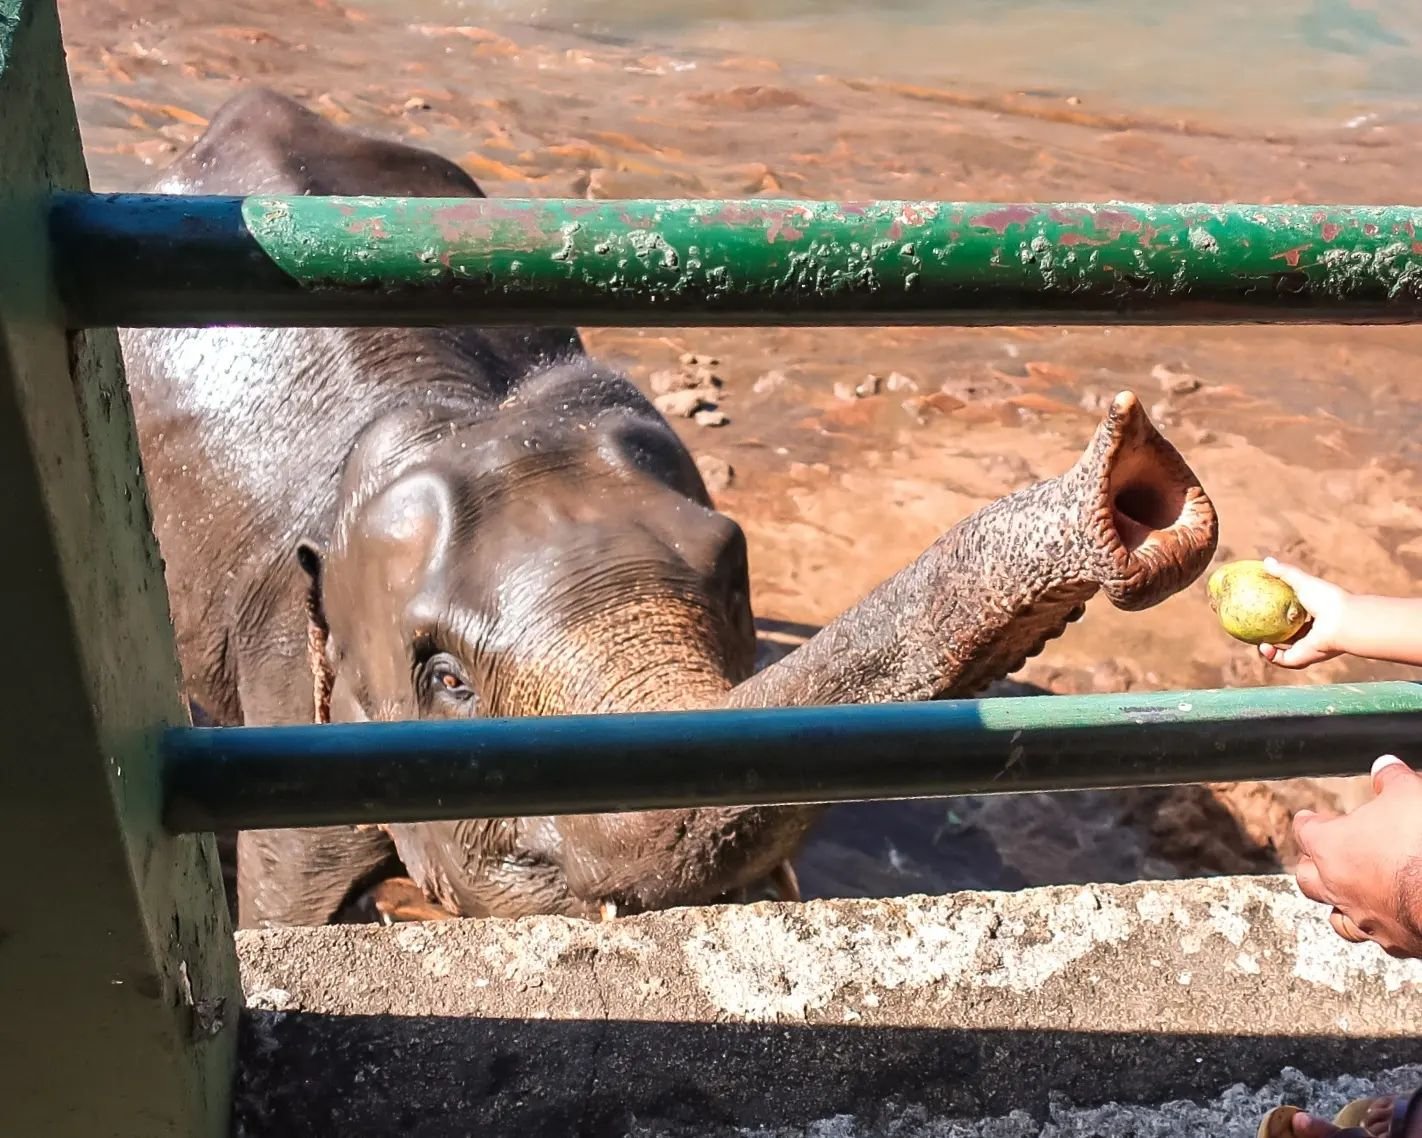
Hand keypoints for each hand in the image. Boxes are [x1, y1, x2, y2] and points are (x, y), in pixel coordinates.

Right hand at [1256, 558, 1351, 668]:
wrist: (1342, 621)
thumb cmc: (1327, 599)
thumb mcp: (1303, 582)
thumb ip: (1285, 572)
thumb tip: (1266, 561)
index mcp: (1312, 616)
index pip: (1291, 616)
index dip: (1276, 615)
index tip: (1260, 610)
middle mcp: (1310, 633)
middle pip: (1287, 636)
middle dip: (1271, 635)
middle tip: (1254, 629)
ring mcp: (1306, 647)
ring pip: (1283, 652)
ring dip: (1269, 650)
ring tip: (1256, 642)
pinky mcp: (1303, 657)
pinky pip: (1282, 660)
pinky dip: (1271, 656)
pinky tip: (1263, 647)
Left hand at [1292, 755, 1421, 958]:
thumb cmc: (1420, 842)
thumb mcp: (1408, 794)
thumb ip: (1391, 779)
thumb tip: (1384, 767)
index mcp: (1331, 848)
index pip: (1306, 831)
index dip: (1309, 822)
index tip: (1309, 818)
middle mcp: (1337, 887)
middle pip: (1308, 878)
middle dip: (1312, 865)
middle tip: (1320, 855)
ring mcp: (1364, 918)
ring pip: (1336, 915)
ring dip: (1338, 902)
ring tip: (1344, 893)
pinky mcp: (1394, 941)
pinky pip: (1375, 935)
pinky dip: (1376, 925)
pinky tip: (1386, 919)